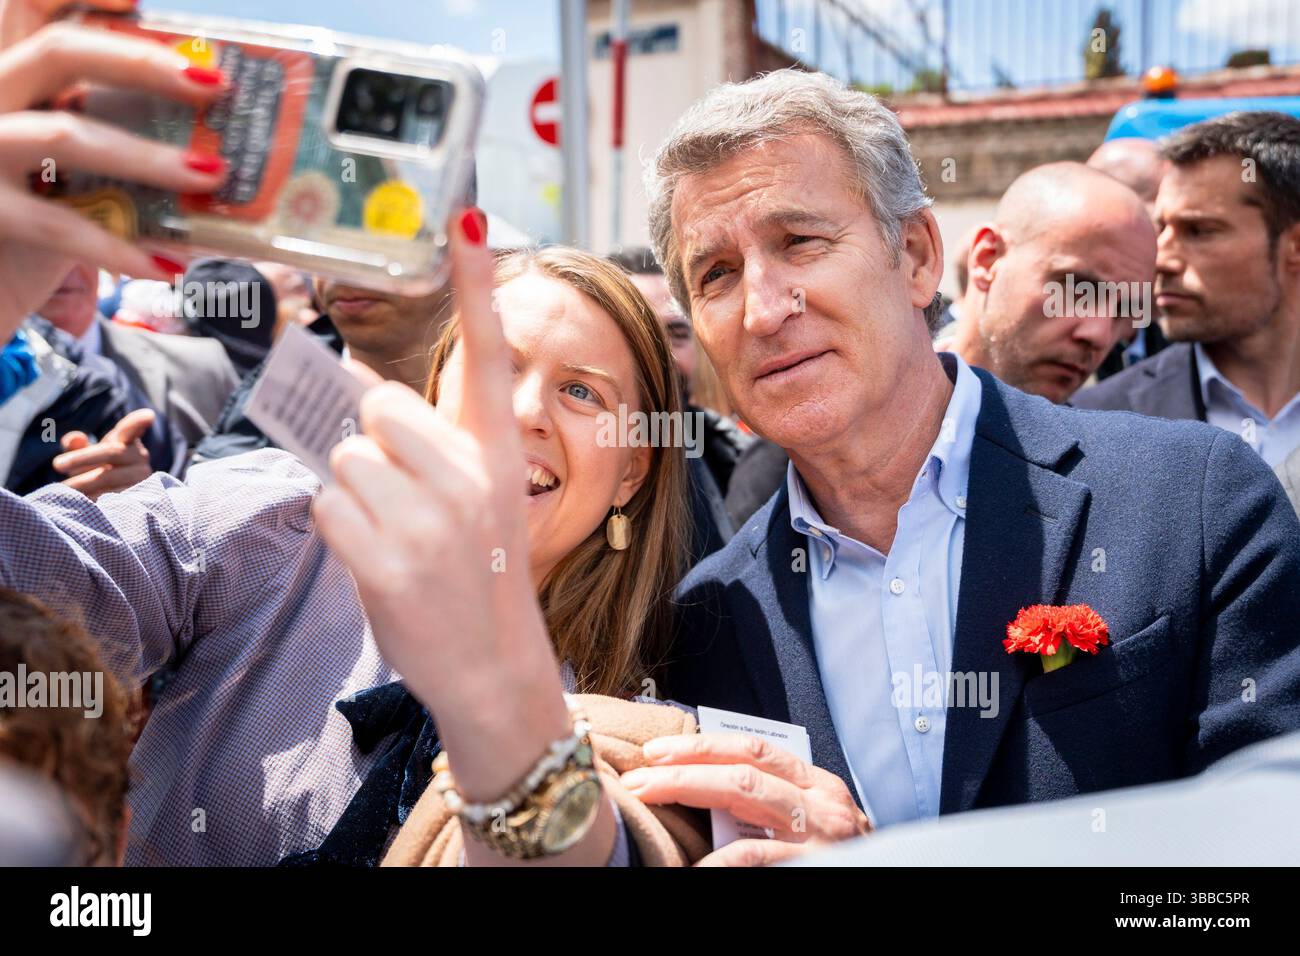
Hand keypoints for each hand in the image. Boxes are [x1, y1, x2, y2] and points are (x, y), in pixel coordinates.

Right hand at [0, 0, 227, 340]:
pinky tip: (169, 267)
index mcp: (8, 69)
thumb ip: (101, 122)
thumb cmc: (31, 205)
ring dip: (148, 156)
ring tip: (212, 174)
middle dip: (141, 62)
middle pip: (59, 50)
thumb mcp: (57, 150)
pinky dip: (121, 248)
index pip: (29, 4)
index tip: (138, 1)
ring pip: (66, 135)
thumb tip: (206, 134)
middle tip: (214, 87)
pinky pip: (62, 227)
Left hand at [54, 406, 153, 498]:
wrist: (112, 500)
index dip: (139, 422)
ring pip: (109, 477)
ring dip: (83, 483)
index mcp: (127, 441)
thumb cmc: (96, 470)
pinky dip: (94, 498)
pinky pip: (113, 496)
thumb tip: (73, 439)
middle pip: (111, 452)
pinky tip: (81, 501)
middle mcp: (140, 457)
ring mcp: (142, 477)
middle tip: (56, 464)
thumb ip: (77, 445)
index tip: (148, 416)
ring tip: (62, 489)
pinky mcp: (140, 497)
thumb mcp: (85, 455)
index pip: (132, 428)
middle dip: (81, 458)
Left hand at [313, 209, 569, 800]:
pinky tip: (376, 559)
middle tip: (402, 496)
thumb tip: (351, 393)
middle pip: (377, 409)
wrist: (492, 666)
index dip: (476, 285)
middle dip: (371, 444)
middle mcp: (473, 477)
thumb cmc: (476, 575)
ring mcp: (431, 519)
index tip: (469, 217)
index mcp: (499, 454)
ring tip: (393, 537)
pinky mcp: (386, 559)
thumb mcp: (479, 501)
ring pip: (344, 460)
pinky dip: (337, 530)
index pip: (486, 356)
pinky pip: (325, 506)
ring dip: (352, 495)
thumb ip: (431, 444)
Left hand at [620, 732, 871, 865]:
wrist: (896, 879)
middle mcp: (822, 801)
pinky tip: (692, 865)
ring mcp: (823, 835)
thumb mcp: (808, 823)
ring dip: (688, 788)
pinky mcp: (819, 866)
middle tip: (639, 773)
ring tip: (649, 796)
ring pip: (746, 791)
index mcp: (816, 785)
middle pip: (742, 764)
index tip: (656, 753)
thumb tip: (700, 784)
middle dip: (684, 763)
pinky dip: (720, 859)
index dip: (701, 745)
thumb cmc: (839, 860)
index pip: (753, 747)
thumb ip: (768, 803)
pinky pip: (758, 856)